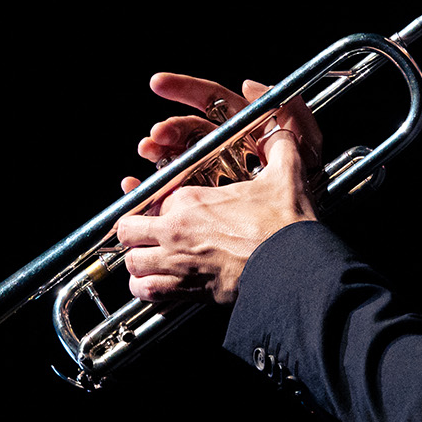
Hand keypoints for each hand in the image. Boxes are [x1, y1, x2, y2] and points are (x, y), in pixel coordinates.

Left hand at [114, 73, 321, 304]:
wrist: (294, 267)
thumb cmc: (286, 226)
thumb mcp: (285, 175)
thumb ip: (281, 147)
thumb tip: (282, 131)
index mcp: (190, 199)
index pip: (150, 197)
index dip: (153, 204)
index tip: (161, 210)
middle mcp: (175, 229)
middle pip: (128, 230)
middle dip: (134, 233)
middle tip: (148, 236)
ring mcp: (176, 262)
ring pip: (132, 263)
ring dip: (138, 263)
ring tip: (150, 263)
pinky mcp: (184, 291)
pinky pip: (146, 291)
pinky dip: (147, 290)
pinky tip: (157, 286)